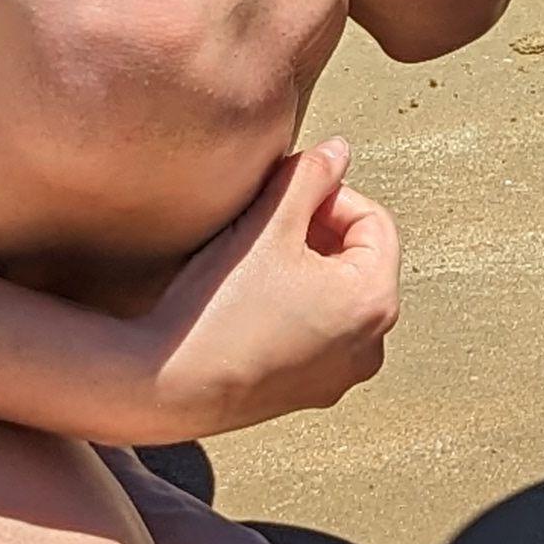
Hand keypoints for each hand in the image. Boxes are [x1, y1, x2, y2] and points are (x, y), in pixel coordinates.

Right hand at [120, 140, 397, 439]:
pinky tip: (249, 301)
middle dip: (318, 231)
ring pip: (337, 297)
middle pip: (359, 260)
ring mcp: (341, 375)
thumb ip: (309, 176)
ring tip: (256, 261)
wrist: (168, 386)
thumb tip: (338, 151)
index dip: (329, 195)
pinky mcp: (308, 392)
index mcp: (375, 302)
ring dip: (305, 268)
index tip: (284, 195)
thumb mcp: (267, 223)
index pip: (373, 221)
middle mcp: (371, 346)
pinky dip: (294, 308)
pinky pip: (317, 333)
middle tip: (267, 223)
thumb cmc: (219, 307)